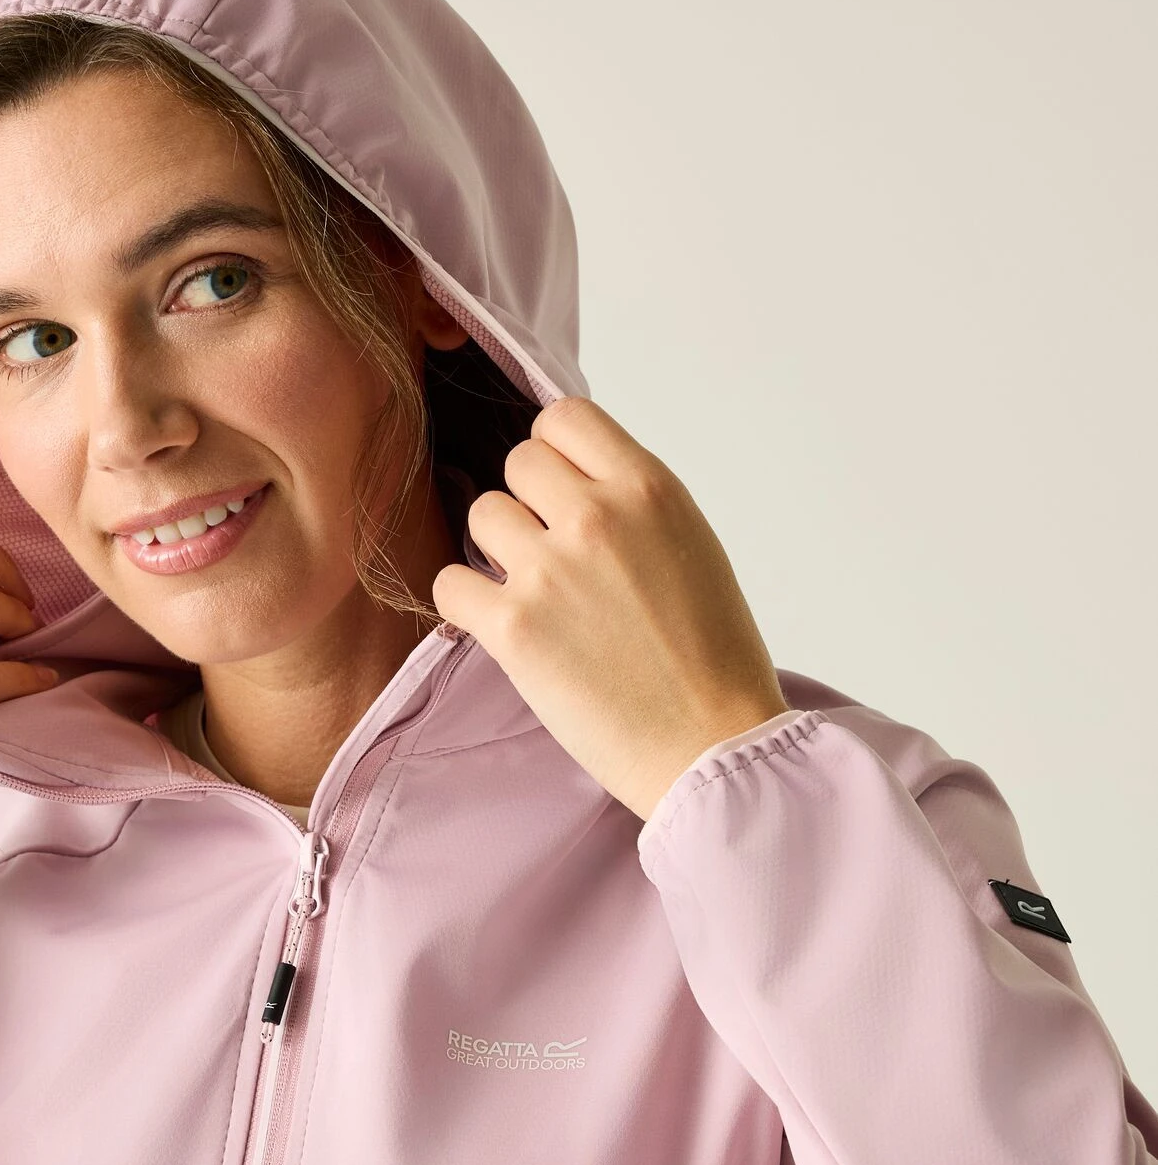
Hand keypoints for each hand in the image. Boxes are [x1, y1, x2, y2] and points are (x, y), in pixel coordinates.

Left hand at [431, 396, 788, 822]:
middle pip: (518, 463)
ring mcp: (550, 569)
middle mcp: (597, 516)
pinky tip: (501, 627)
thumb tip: (572, 487)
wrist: (711, 746)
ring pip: (481, 515)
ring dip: (497, 552)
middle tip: (551, 556)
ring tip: (535, 597)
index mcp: (649, 488)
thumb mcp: (692, 546)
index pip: (565, 418)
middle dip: (528, 504)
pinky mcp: (513, 627)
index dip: (556, 454)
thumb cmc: (713, 659)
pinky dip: (465, 606)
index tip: (562, 493)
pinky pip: (449, 584)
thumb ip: (631, 505)